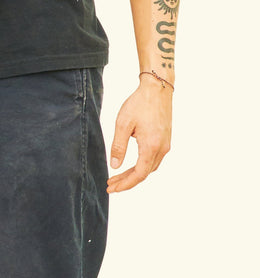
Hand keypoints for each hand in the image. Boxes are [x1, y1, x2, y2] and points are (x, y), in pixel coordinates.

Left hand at [107, 78, 172, 192]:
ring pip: (149, 167)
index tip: (112, 188)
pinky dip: (141, 166)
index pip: (139, 174)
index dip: (125, 184)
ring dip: (134, 174)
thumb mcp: (123, 124)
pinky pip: (153, 159)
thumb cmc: (139, 104)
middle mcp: (162, 148)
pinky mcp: (165, 140)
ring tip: (117, 177)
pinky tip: (131, 165)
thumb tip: (114, 166)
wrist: (157, 89)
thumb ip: (118, 146)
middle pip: (144, 173)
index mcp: (151, 146)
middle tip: (110, 185)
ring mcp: (166, 144)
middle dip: (127, 181)